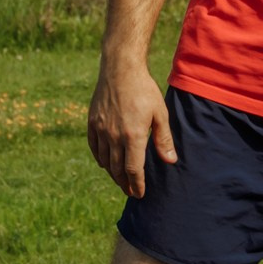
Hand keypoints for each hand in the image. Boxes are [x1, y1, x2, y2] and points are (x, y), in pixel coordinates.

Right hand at [88, 58, 174, 197]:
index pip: (133, 170)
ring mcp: (101, 130)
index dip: (137, 184)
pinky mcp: (92, 123)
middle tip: (131, 191)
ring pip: (105, 161)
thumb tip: (170, 161)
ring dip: (113, 174)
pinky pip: (94, 148)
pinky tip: (106, 163)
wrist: (120, 69)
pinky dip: (100, 159)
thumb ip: (163, 139)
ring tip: (120, 180)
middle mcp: (114, 136)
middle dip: (125, 184)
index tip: (140, 193)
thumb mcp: (160, 113)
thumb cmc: (144, 90)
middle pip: (117, 170)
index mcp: (133, 136)